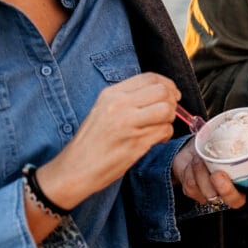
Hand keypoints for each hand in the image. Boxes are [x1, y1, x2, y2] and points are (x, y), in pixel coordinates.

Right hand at [38, 73, 180, 209]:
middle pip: (162, 91)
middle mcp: (119, 105)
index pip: (149, 78)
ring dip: (170, 119)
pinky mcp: (136, 143)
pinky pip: (164, 131)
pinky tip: (157, 140)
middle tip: (170, 112)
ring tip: (161, 127)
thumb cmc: (91, 142)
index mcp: (111, 94)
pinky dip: (166, 135)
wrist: (75, 169)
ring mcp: (128, 124)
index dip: (167, 85)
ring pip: (166, 110)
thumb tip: (160, 93)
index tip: (172, 94)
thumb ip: (128, 99)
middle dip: (172, 101)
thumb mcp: (103, 110)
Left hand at [172, 138, 247, 208]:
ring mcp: (212, 194)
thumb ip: (245, 142)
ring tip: (201, 157)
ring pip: (208, 193)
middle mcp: (230, 191)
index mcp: (245, 178)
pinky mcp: (194, 192)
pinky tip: (193, 163)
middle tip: (218, 174)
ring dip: (202, 172)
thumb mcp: (230, 140)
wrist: (193, 146)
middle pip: (234, 200)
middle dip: (226, 189)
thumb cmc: (215, 146)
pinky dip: (191, 171)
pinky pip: (192, 186)